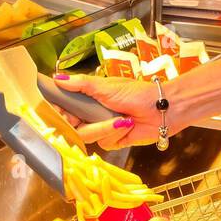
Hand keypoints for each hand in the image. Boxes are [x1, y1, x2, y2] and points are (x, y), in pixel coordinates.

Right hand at [52, 74, 169, 149]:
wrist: (162, 109)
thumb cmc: (137, 93)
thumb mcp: (106, 86)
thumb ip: (81, 84)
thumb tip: (58, 78)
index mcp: (88, 98)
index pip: (63, 106)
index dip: (57, 110)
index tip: (57, 110)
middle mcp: (91, 114)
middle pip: (71, 125)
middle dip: (83, 121)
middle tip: (95, 114)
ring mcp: (100, 128)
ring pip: (87, 135)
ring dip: (106, 126)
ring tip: (122, 118)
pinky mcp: (112, 141)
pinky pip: (103, 142)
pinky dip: (116, 133)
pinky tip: (128, 125)